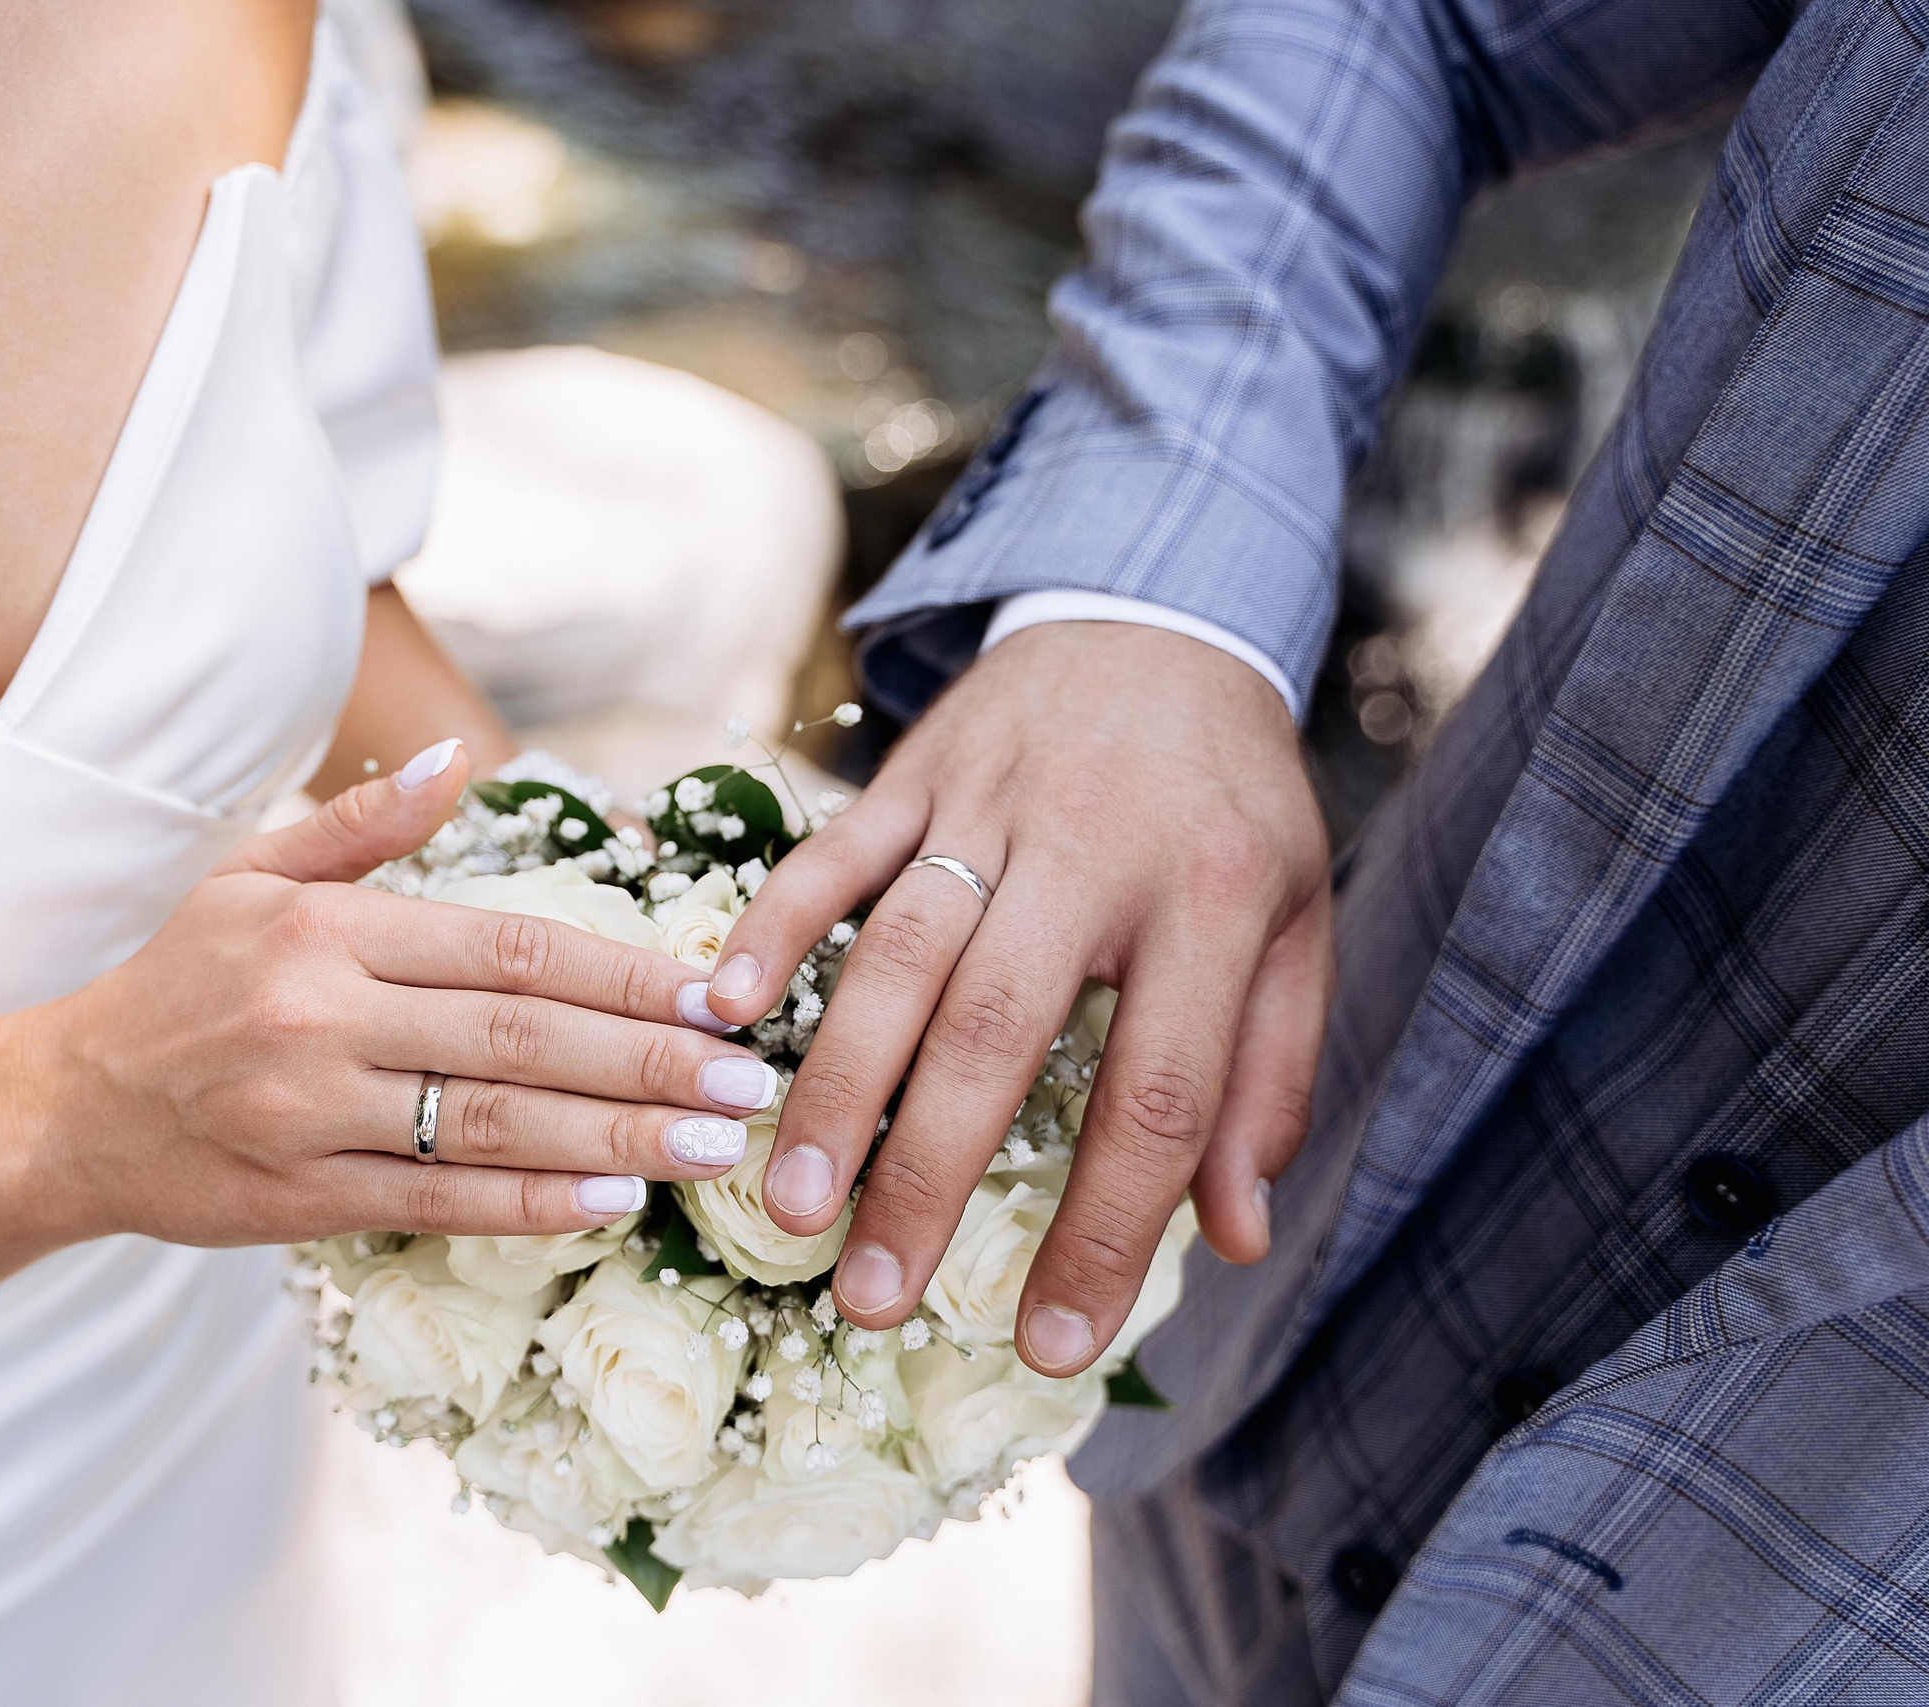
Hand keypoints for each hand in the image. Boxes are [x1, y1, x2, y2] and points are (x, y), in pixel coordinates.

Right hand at [19, 741, 780, 1247]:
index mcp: (328, 929)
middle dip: (650, 1057)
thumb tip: (457, 767)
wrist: (60, 1108)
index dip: (624, 971)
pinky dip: (530, 1205)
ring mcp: (311, 1113)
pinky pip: (437, 1201)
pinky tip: (613, 1200)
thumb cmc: (175, 983)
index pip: (510, 946)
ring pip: (492, 1123)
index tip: (717, 992)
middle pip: (522, 1035)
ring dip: (617, 1134)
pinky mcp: (300, 1198)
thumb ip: (359, 827)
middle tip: (751, 1077)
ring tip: (713, 1142)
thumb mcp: (248, 876)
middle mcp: (322, 1016)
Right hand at [705, 623, 1331, 1373]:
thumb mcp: (1295, 924)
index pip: (1158, 1096)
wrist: (1162, 611)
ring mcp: (993, 803)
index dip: (1104, 1232)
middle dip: (928, 1174)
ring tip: (789, 1201)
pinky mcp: (916, 770)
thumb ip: (1267, 1074)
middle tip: (870, 1296)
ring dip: (839, 1081)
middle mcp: (1096, 852)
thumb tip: (1236, 1236)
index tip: (1053, 1347)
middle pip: (998, 1031)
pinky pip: (835, 850)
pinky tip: (724, 1007)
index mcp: (1211, 904)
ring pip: (900, 951)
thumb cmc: (1229, 802)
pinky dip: (776, 924)